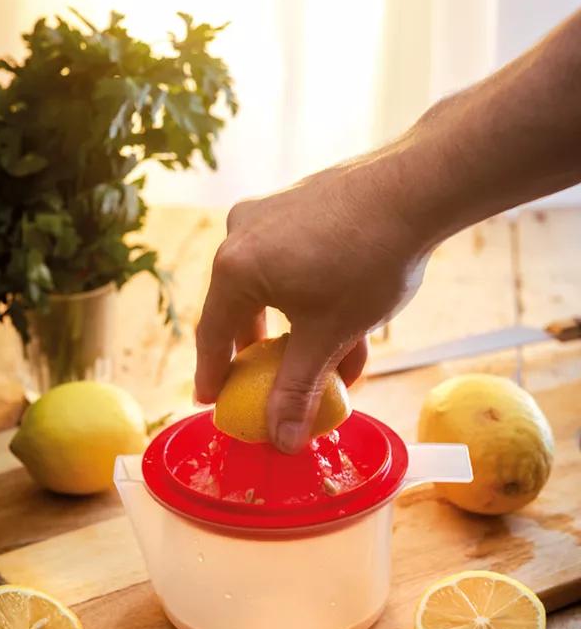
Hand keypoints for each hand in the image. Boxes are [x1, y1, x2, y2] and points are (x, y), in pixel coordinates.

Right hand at [194, 158, 429, 451]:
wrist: (418, 187)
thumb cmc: (368, 261)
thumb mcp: (329, 335)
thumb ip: (298, 390)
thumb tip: (280, 441)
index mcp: (234, 269)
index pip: (212, 334)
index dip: (212, 373)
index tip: (210, 400)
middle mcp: (240, 234)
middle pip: (238, 306)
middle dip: (256, 350)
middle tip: (257, 380)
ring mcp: (268, 212)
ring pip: (269, 283)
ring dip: (291, 324)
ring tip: (314, 355)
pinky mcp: (297, 201)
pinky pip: (289, 258)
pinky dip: (307, 292)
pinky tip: (341, 315)